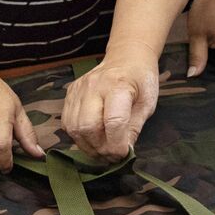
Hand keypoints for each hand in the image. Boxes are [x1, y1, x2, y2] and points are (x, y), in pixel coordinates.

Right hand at [61, 44, 159, 159]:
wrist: (126, 57)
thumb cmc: (140, 80)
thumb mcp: (147, 103)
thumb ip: (134, 128)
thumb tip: (123, 152)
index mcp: (118, 85)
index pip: (113, 122)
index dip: (117, 144)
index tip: (123, 154)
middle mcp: (94, 86)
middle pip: (88, 127)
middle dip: (100, 148)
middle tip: (112, 156)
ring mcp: (79, 89)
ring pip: (74, 128)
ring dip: (88, 147)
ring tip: (102, 152)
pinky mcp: (70, 93)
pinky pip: (67, 122)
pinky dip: (78, 137)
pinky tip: (92, 140)